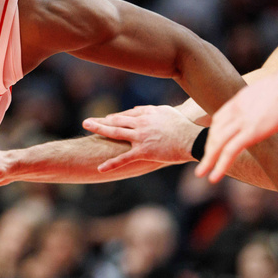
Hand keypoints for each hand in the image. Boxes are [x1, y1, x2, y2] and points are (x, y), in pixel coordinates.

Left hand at [83, 105, 198, 171]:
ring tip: (86, 128)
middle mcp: (140, 124)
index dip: (114, 118)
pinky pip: (124, 158)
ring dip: (99, 130)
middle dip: (100, 121)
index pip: (126, 115)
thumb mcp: (166, 112)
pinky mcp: (143, 152)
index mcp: (146, 114)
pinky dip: (111, 164)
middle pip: (116, 121)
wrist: (191, 139)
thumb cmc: (182, 125)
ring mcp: (140, 137)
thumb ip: (149, 110)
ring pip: (115, 133)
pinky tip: (100, 168)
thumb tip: (136, 109)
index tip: (105, 119)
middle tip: (86, 122)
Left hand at [198, 72, 277, 181]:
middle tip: (203, 163)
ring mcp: (243, 121)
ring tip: (202, 173)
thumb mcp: (273, 89)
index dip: (214, 132)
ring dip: (208, 160)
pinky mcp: (252, 131)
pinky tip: (214, 176)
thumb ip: (267, 98)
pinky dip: (219, 165)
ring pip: (218, 143)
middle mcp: (236, 110)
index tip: (212, 143)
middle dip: (208, 148)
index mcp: (240, 99)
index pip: (219, 118)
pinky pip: (230, 151)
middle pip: (215, 131)